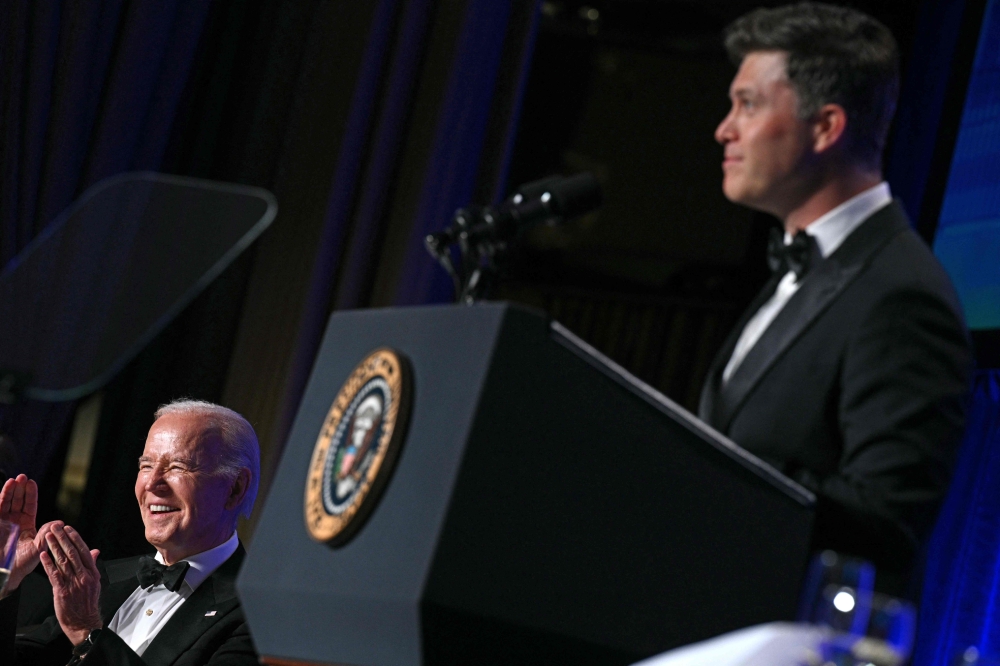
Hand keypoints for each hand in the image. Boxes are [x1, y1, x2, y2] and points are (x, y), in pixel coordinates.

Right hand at [0, 474, 49, 592]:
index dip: (30, 494)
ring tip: (13, 480)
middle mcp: (14, 521)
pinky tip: (4, 489)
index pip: (29, 505)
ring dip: (9, 491)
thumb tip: (60, 522)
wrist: (4, 574)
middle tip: (23, 476)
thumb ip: (45, 536)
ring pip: (6, 502)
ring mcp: (3, 522)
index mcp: (27, 524)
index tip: (31, 482)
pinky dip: (0, 498)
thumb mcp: (37, 549)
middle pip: (18, 500)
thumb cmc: (22, 564)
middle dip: (20, 488)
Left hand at [39, 524, 101, 644]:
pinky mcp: (62, 591)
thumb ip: (92, 566)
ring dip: (54, 547)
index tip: (68, 528)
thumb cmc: (88, 603)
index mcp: (93, 573)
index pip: (84, 551)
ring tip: (48, 537)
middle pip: (72, 553)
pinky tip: (44, 555)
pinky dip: (48, 564)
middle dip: (63, 538)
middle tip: (55, 527)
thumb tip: (95, 551)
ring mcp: (73, 583)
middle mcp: (84, 576)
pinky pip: (54, 575)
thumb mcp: (95, 583)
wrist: (84, 622)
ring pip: (63, 561)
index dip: (75, 538)